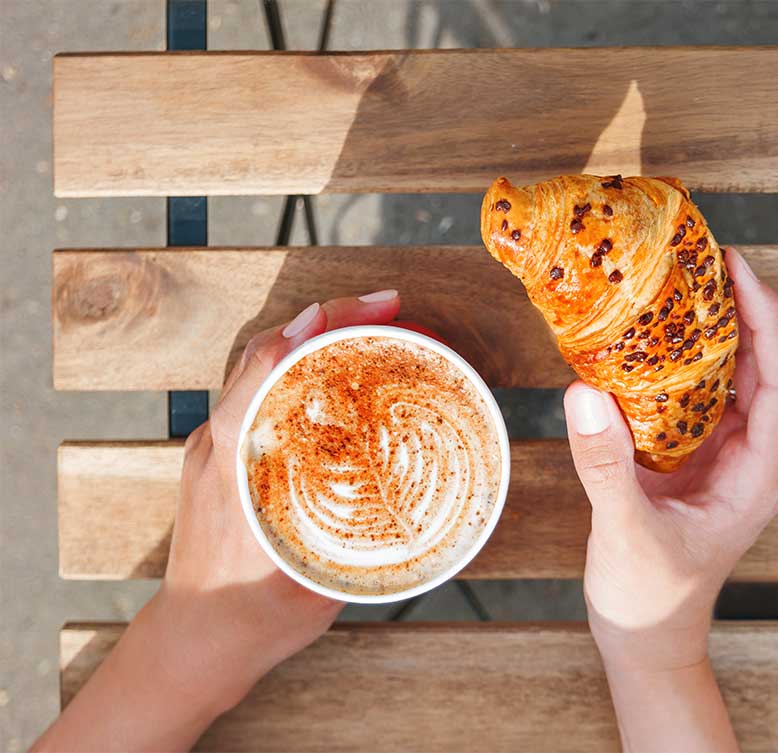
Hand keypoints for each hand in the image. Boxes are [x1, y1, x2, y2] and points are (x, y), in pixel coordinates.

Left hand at [158, 290, 403, 711]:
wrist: (197, 641)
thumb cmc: (252, 614)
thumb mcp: (315, 578)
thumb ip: (353, 543)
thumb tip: (409, 496)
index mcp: (235, 455)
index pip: (271, 358)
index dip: (325, 320)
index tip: (377, 305)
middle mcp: (218, 440)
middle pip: (268, 350)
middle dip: (328, 318)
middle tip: (387, 309)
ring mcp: (215, 448)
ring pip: (262, 370)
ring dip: (313, 342)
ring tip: (371, 333)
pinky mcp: (221, 460)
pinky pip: (259, 397)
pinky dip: (299, 373)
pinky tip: (339, 384)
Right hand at [564, 249, 777, 671]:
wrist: (647, 636)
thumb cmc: (650, 598)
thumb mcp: (626, 532)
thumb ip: (606, 466)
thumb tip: (583, 393)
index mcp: (758, 473)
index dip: (767, 319)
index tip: (737, 271)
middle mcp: (752, 458)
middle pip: (767, 366)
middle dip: (744, 311)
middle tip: (704, 262)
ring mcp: (726, 457)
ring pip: (736, 378)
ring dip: (716, 331)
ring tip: (682, 284)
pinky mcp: (695, 458)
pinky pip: (698, 396)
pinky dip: (683, 362)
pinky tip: (650, 339)